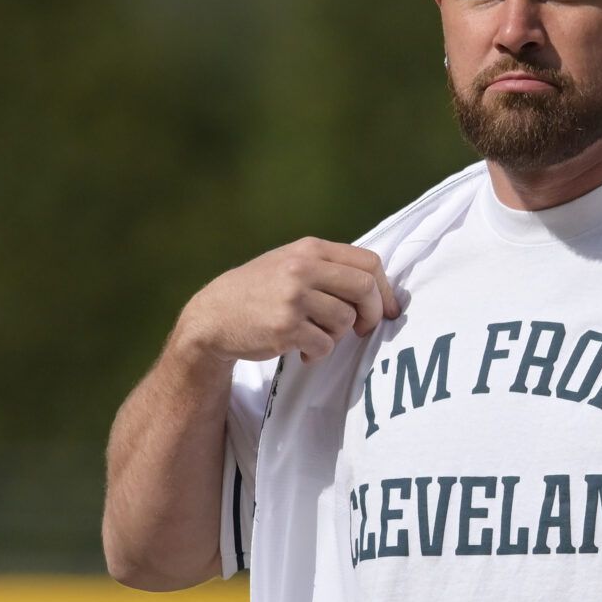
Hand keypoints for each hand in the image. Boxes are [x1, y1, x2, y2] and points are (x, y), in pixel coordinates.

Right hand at [174, 237, 401, 365]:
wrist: (213, 316)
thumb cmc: (259, 291)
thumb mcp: (290, 263)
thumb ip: (328, 268)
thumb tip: (378, 290)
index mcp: (309, 249)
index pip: (368, 262)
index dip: (385, 289)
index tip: (388, 309)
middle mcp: (302, 268)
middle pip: (364, 289)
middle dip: (372, 314)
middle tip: (362, 329)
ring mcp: (293, 297)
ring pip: (345, 320)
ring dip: (337, 335)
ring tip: (315, 336)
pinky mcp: (285, 327)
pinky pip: (325, 344)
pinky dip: (319, 353)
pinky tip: (302, 351)